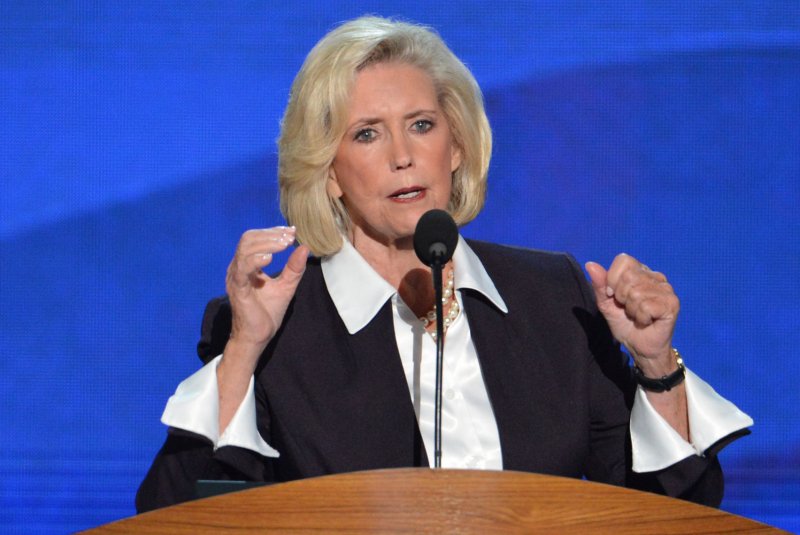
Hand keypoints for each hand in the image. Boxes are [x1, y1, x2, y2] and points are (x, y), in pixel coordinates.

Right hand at [226, 226, 309, 351]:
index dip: (273, 232)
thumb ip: (294, 268)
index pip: (256, 239)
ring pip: (244, 249)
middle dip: (270, 235)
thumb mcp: (286, 286)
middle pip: (248, 238)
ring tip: (284, 245)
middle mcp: (238, 267)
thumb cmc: (267, 313)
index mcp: (247, 265)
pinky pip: (242, 268)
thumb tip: (304, 247)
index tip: (292, 232)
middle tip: (289, 237)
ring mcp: (236, 277)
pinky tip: (270, 259)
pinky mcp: (238, 288)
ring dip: (266, 243)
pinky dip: (255, 260)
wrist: (257, 336)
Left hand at [585, 254, 679, 374]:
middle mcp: (656, 277)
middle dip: (621, 297)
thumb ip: (599, 284)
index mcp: (641, 271)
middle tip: (628, 309)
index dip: (612, 279)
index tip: (613, 296)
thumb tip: (590, 265)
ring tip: (638, 315)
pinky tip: (647, 321)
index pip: (623, 260)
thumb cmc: (624, 323)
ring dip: (631, 310)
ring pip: (636, 293)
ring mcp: (666, 289)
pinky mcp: (672, 304)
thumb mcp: (606, 303)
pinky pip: (646, 307)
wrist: (640, 347)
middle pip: (628, 277)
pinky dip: (641, 318)